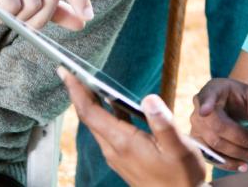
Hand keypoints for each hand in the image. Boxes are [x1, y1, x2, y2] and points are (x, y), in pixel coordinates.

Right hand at [0, 0, 91, 30]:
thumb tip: (82, 22)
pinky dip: (3, 16)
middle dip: (40, 19)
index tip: (87, 18)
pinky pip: (14, 6)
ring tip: (2, 14)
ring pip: (34, 4)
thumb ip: (56, 10)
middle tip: (21, 25)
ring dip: (18, 19)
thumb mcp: (29, 1)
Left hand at [60, 68, 205, 186]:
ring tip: (88, 83)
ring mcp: (117, 156)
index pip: (90, 113)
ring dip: (89, 104)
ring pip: (96, 125)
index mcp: (124, 143)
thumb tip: (148, 98)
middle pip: (88, 118)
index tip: (66, 72)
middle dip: (78, 93)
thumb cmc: (182, 176)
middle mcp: (114, 150)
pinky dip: (103, 114)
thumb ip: (163, 123)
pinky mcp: (123, 159)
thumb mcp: (179, 148)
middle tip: (71, 72)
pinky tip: (112, 106)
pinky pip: (106, 132)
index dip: (77, 91)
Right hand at [190, 78, 247, 171]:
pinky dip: (228, 163)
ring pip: (214, 145)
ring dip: (236, 154)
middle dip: (240, 139)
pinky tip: (243, 166)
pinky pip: (211, 156)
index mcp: (213, 89)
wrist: (235, 106)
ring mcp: (196, 127)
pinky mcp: (199, 143)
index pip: (207, 96)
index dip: (206, 104)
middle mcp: (199, 108)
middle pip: (217, 127)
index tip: (205, 111)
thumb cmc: (245, 97)